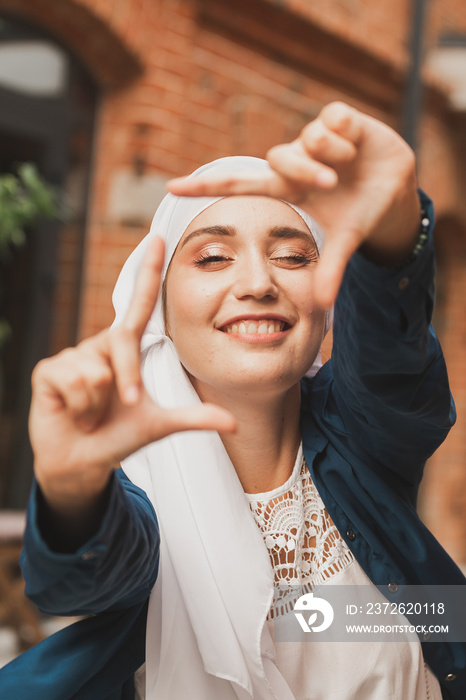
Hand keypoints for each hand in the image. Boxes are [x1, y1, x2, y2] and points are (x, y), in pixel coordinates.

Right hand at [30, 236, 235, 514]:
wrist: (82, 461)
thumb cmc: (119, 436)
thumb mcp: (159, 425)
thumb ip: (195, 419)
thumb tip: (236, 424)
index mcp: (125, 349)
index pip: (140, 303)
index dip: (147, 270)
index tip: (157, 236)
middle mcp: (100, 345)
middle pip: (122, 343)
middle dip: (129, 381)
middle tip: (126, 405)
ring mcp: (72, 356)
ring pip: (96, 372)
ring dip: (98, 404)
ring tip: (91, 413)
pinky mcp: (48, 371)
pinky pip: (72, 381)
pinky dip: (79, 406)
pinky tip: (73, 413)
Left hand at [167, 102, 419, 307]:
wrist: (395, 188)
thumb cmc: (359, 213)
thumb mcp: (345, 241)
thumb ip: (332, 268)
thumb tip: (324, 306)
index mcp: (288, 189)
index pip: (239, 184)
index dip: (206, 185)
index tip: (170, 188)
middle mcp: (295, 162)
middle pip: (280, 158)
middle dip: (308, 172)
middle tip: (332, 184)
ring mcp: (314, 139)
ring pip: (309, 137)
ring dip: (332, 155)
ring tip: (349, 165)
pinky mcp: (338, 117)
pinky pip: (334, 118)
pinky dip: (349, 134)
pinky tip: (357, 144)